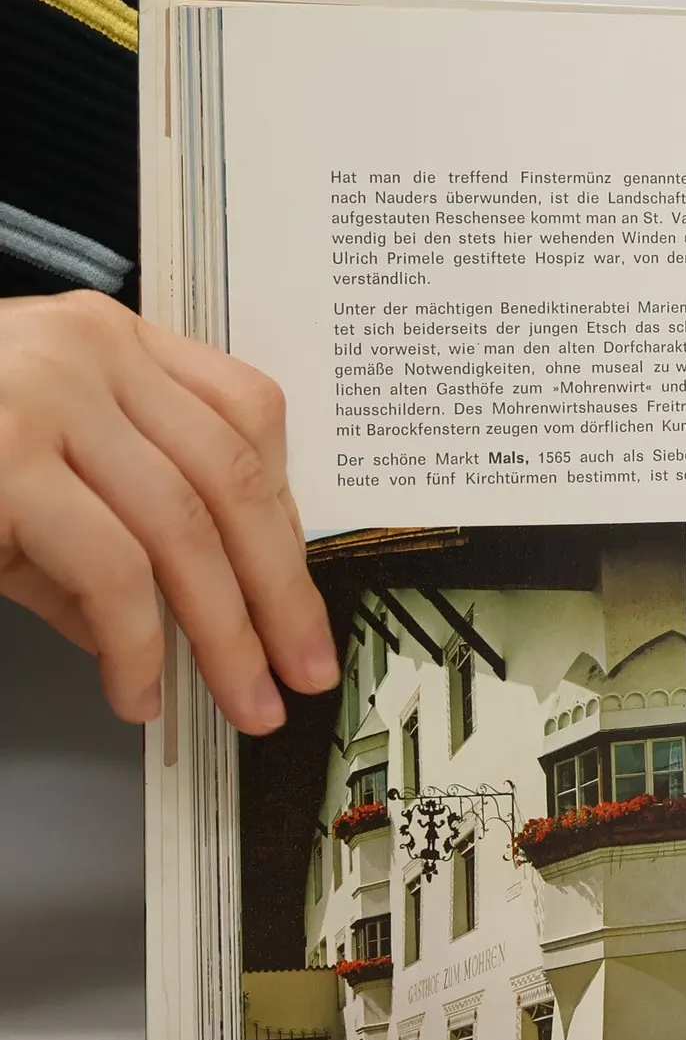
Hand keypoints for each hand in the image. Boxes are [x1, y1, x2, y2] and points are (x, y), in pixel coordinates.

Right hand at [0, 291, 336, 730]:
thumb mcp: (31, 481)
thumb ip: (116, 530)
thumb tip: (193, 621)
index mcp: (109, 339)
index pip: (246, 418)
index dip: (286, 516)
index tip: (302, 596)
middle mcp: (89, 350)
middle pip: (232, 479)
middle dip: (279, 592)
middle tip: (301, 671)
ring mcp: (44, 395)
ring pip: (185, 528)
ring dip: (224, 633)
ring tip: (239, 700)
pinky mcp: (2, 458)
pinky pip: (111, 567)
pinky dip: (137, 643)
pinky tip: (139, 689)